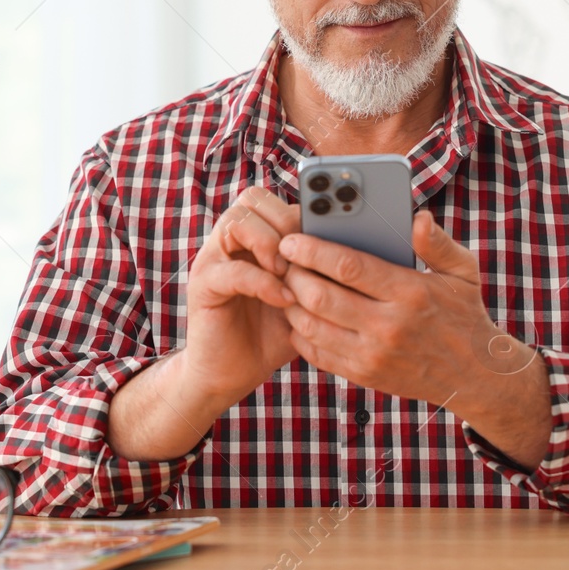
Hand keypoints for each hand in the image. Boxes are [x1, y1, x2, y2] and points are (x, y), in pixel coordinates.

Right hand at [180, 186, 301, 410]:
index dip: (298, 210)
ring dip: (269, 245)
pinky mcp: (203, 285)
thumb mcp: (304, 297)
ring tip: (289, 274)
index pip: (272, 197)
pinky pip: (232, 269)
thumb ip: (320, 271)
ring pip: (237, 223)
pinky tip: (284, 300)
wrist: (232, 372)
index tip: (323, 236)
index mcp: (252, 236)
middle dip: (284, 223)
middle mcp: (229, 241)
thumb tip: (365, 249)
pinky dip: (263, 282)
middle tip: (303, 255)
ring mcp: (212, 259)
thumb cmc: (273, 332)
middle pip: (252, 199)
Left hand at [277, 210, 550, 466]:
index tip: (291, 239)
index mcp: (410, 293)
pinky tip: (300, 314)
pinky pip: (317, 353)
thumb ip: (437, 242)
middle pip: (320, 297)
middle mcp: (388, 326)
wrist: (474, 375)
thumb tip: (416, 217)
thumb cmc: (463, 313)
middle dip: (292, 275)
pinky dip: (300, 332)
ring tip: (288, 284)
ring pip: (311, 326)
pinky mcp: (364, 375)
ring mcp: (373, 355)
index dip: (313, 250)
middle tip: (282, 260)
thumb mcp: (462, 272)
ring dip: (291, 303)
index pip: (348, 267)